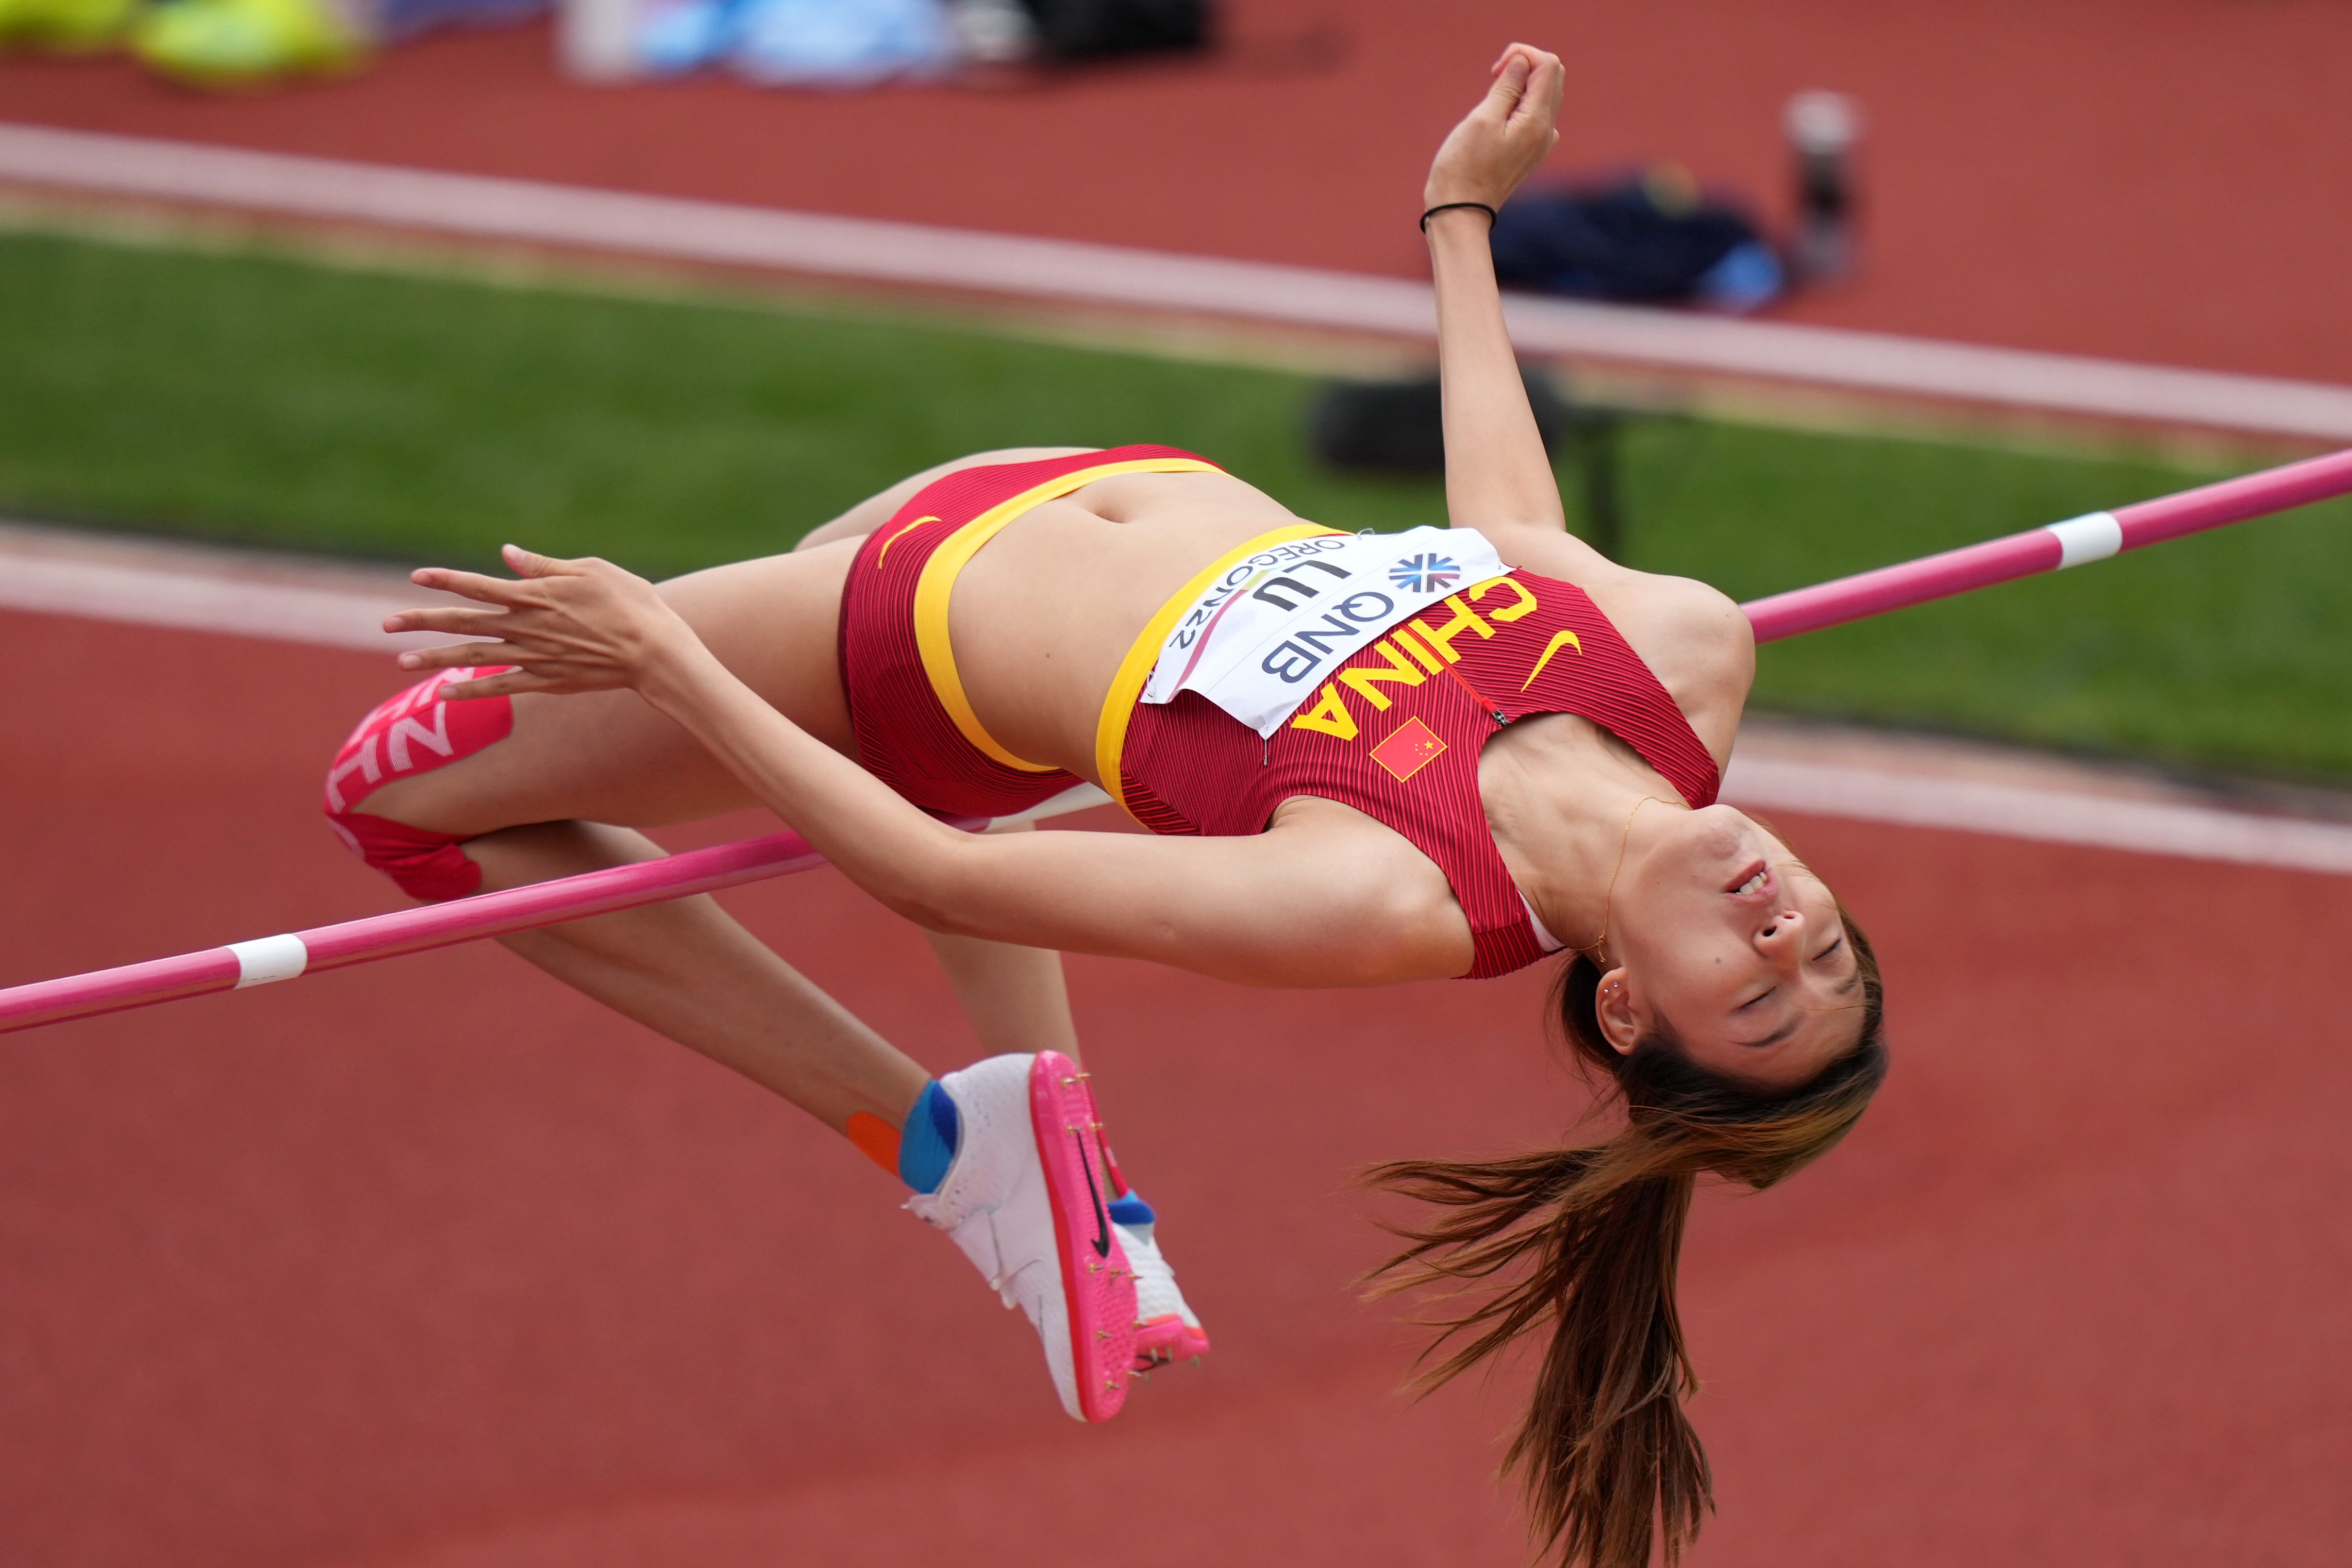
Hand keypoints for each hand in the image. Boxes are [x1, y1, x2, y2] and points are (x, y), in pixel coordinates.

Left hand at [383, 544, 698, 701]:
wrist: (656, 652)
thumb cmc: (631, 602)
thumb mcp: (590, 569)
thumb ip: (543, 565)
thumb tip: (506, 554)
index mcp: (535, 594)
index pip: (478, 585)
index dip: (444, 580)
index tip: (414, 578)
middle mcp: (527, 626)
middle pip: (464, 621)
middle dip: (422, 621)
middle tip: (387, 624)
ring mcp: (534, 656)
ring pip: (474, 655)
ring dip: (435, 658)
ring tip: (402, 661)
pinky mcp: (547, 680)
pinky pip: (501, 686)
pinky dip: (472, 689)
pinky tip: (445, 690)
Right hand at [1423, 44, 1563, 211]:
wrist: (1461, 212)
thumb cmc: (1463, 167)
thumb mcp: (1482, 119)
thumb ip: (1506, 87)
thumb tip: (1522, 62)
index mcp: (1537, 121)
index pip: (1548, 65)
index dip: (1522, 56)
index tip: (1494, 72)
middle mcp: (1546, 131)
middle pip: (1551, 76)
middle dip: (1525, 66)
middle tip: (1493, 80)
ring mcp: (1541, 143)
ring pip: (1545, 95)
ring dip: (1521, 85)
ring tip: (1493, 101)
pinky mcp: (1531, 151)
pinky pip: (1536, 114)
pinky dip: (1521, 104)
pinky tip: (1499, 117)